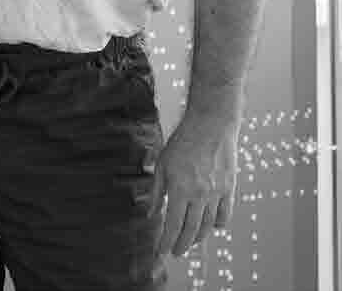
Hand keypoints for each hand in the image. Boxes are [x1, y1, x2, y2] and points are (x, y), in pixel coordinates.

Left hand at [152, 114, 239, 256]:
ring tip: (189, 243)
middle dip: (181, 244)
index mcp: (180, 189)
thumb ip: (157, 192)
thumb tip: (152, 214)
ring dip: (198, 237)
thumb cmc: (183, 142)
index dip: (166, 241)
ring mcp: (217, 193)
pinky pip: (225, 214)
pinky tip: (211, 228)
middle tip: (175, 253)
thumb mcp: (162, 165)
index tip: (161, 252)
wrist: (211, 126)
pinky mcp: (229, 189)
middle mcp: (199, 195)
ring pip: (208, 225)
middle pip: (190, 229)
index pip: (172, 224)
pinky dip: (218, 224)